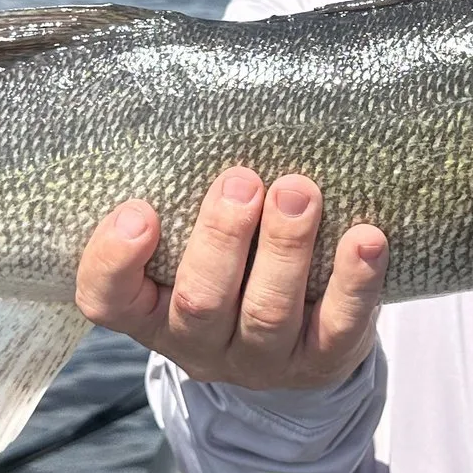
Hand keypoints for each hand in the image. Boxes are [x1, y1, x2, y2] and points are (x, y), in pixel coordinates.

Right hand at [75, 168, 388, 390]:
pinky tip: (366, 238)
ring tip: (299, 191)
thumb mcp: (189, 246)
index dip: (114, 261)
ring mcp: (260, 361)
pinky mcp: (320, 363)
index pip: (106, 300)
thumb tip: (206, 109)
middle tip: (242, 180)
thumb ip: (185, 199)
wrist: (296, 349)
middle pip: (199, 302)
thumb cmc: (232, 269)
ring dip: (285, 248)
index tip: (138, 211)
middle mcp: (198, 344)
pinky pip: (338, 327)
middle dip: (221, 238)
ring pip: (267, 313)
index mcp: (151, 312)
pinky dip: (354, 281)